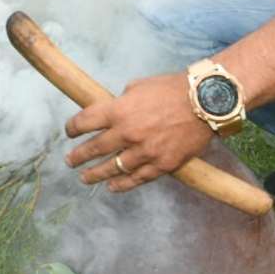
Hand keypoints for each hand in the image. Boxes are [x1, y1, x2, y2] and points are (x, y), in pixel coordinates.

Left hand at [64, 73, 216, 192]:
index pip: (85, 122)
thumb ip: (121, 101)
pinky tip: (112, 187)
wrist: (205, 102)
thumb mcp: (138, 86)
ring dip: (96, 174)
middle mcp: (128, 132)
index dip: (73, 128)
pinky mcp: (162, 164)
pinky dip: (122, 184)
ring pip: (113, 168)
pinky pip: (137, 178)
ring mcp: (145, 151)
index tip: (69, 132)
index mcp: (118, 110)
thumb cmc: (172, 89)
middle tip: (70, 161)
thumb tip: (111, 110)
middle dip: (78, 156)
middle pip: (94, 148)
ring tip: (85, 178)